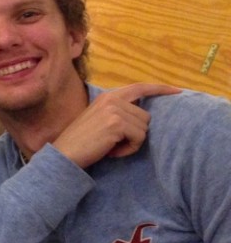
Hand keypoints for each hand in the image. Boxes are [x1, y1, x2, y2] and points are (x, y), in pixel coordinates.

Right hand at [52, 83, 180, 168]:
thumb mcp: (98, 120)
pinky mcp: (117, 124)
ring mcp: (114, 110)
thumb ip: (117, 112)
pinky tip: (113, 151)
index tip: (177, 91)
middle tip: (114, 143)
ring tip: (111, 147)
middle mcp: (112, 99)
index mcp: (107, 96)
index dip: (160, 89)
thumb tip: (143, 116)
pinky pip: (139, 138)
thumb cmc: (81, 142)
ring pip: (144, 128)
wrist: (64, 154)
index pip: (140, 87)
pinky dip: (129, 149)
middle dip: (135, 133)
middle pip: (145, 116)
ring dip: (132, 142)